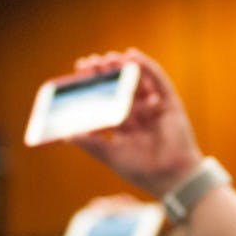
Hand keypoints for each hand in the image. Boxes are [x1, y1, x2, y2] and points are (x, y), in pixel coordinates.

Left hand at [68, 49, 203, 197]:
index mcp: (125, 126)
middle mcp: (139, 114)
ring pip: (138, 81)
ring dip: (124, 67)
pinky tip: (133, 56)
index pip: (107, 100)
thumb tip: (66, 135)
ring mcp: (155, 108)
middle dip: (107, 74)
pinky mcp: (170, 104)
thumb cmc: (142, 170)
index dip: (95, 86)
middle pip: (121, 88)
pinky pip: (158, 81)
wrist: (170, 178)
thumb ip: (91, 143)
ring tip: (110, 57)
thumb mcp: (111, 155)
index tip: (80, 72)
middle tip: (92, 63)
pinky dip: (147, 67)